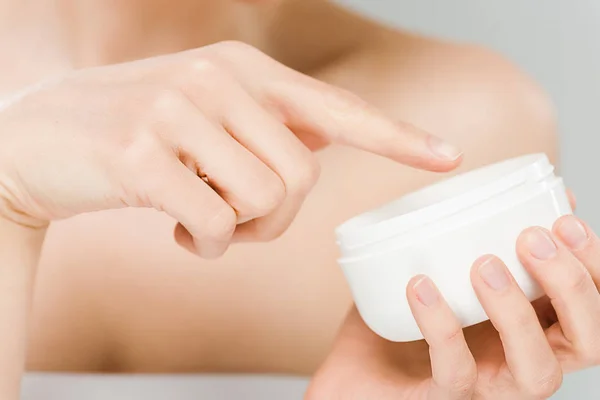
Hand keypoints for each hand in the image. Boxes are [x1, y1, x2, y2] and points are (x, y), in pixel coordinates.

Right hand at [0, 41, 460, 257]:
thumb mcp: (207, 118)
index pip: (336, 108)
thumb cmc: (138, 136)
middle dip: (275, 220)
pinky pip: (212, 224)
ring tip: (199, 218)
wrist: (39, 139)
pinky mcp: (139, 153)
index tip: (447, 157)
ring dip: (236, 231)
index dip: (396, 136)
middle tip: (235, 220)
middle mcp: (215, 79)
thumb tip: (321, 142)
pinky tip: (174, 231)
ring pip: (261, 203)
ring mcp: (175, 111)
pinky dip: (203, 245)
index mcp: (241, 70)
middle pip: (300, 180)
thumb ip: (265, 127)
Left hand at [309, 215, 599, 398]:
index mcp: (535, 327)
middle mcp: (522, 361)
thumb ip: (480, 236)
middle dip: (570, 286)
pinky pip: (455, 370)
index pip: (592, 304)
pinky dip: (442, 326)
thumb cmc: (404, 316)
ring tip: (483, 264)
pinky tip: (421, 286)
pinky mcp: (444, 397)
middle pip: (587, 342)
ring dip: (517, 313)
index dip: (593, 265)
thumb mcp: (445, 268)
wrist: (355, 368)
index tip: (563, 218)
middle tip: (530, 238)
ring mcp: (488, 386)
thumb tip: (524, 195)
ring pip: (537, 371)